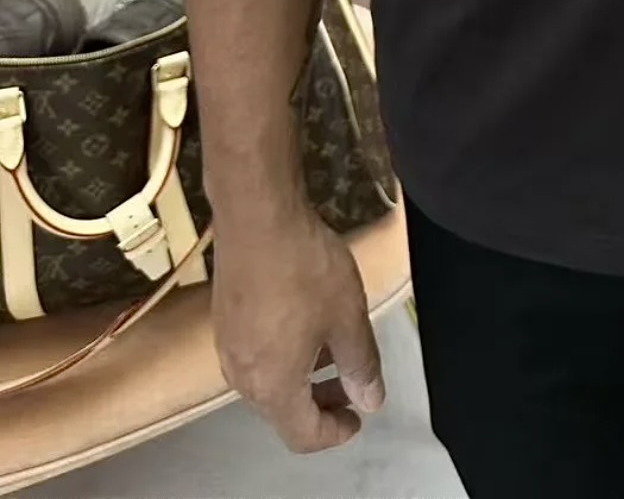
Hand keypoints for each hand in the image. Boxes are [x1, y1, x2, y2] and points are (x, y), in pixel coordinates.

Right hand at [212, 205, 385, 452]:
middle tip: (353, 383)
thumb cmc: (304, 269)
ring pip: (268, 382)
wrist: (256, 217)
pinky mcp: (224, 319)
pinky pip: (255, 355)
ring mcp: (228, 346)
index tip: (358, 418)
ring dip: (303, 378)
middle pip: (282, 412)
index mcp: (273, 386)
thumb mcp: (348, 318)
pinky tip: (306, 324)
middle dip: (321, 404)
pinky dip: (284, 356)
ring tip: (335, 349)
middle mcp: (242, 376)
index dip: (335, 433)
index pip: (303, 435)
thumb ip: (361, 364)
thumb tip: (371, 400)